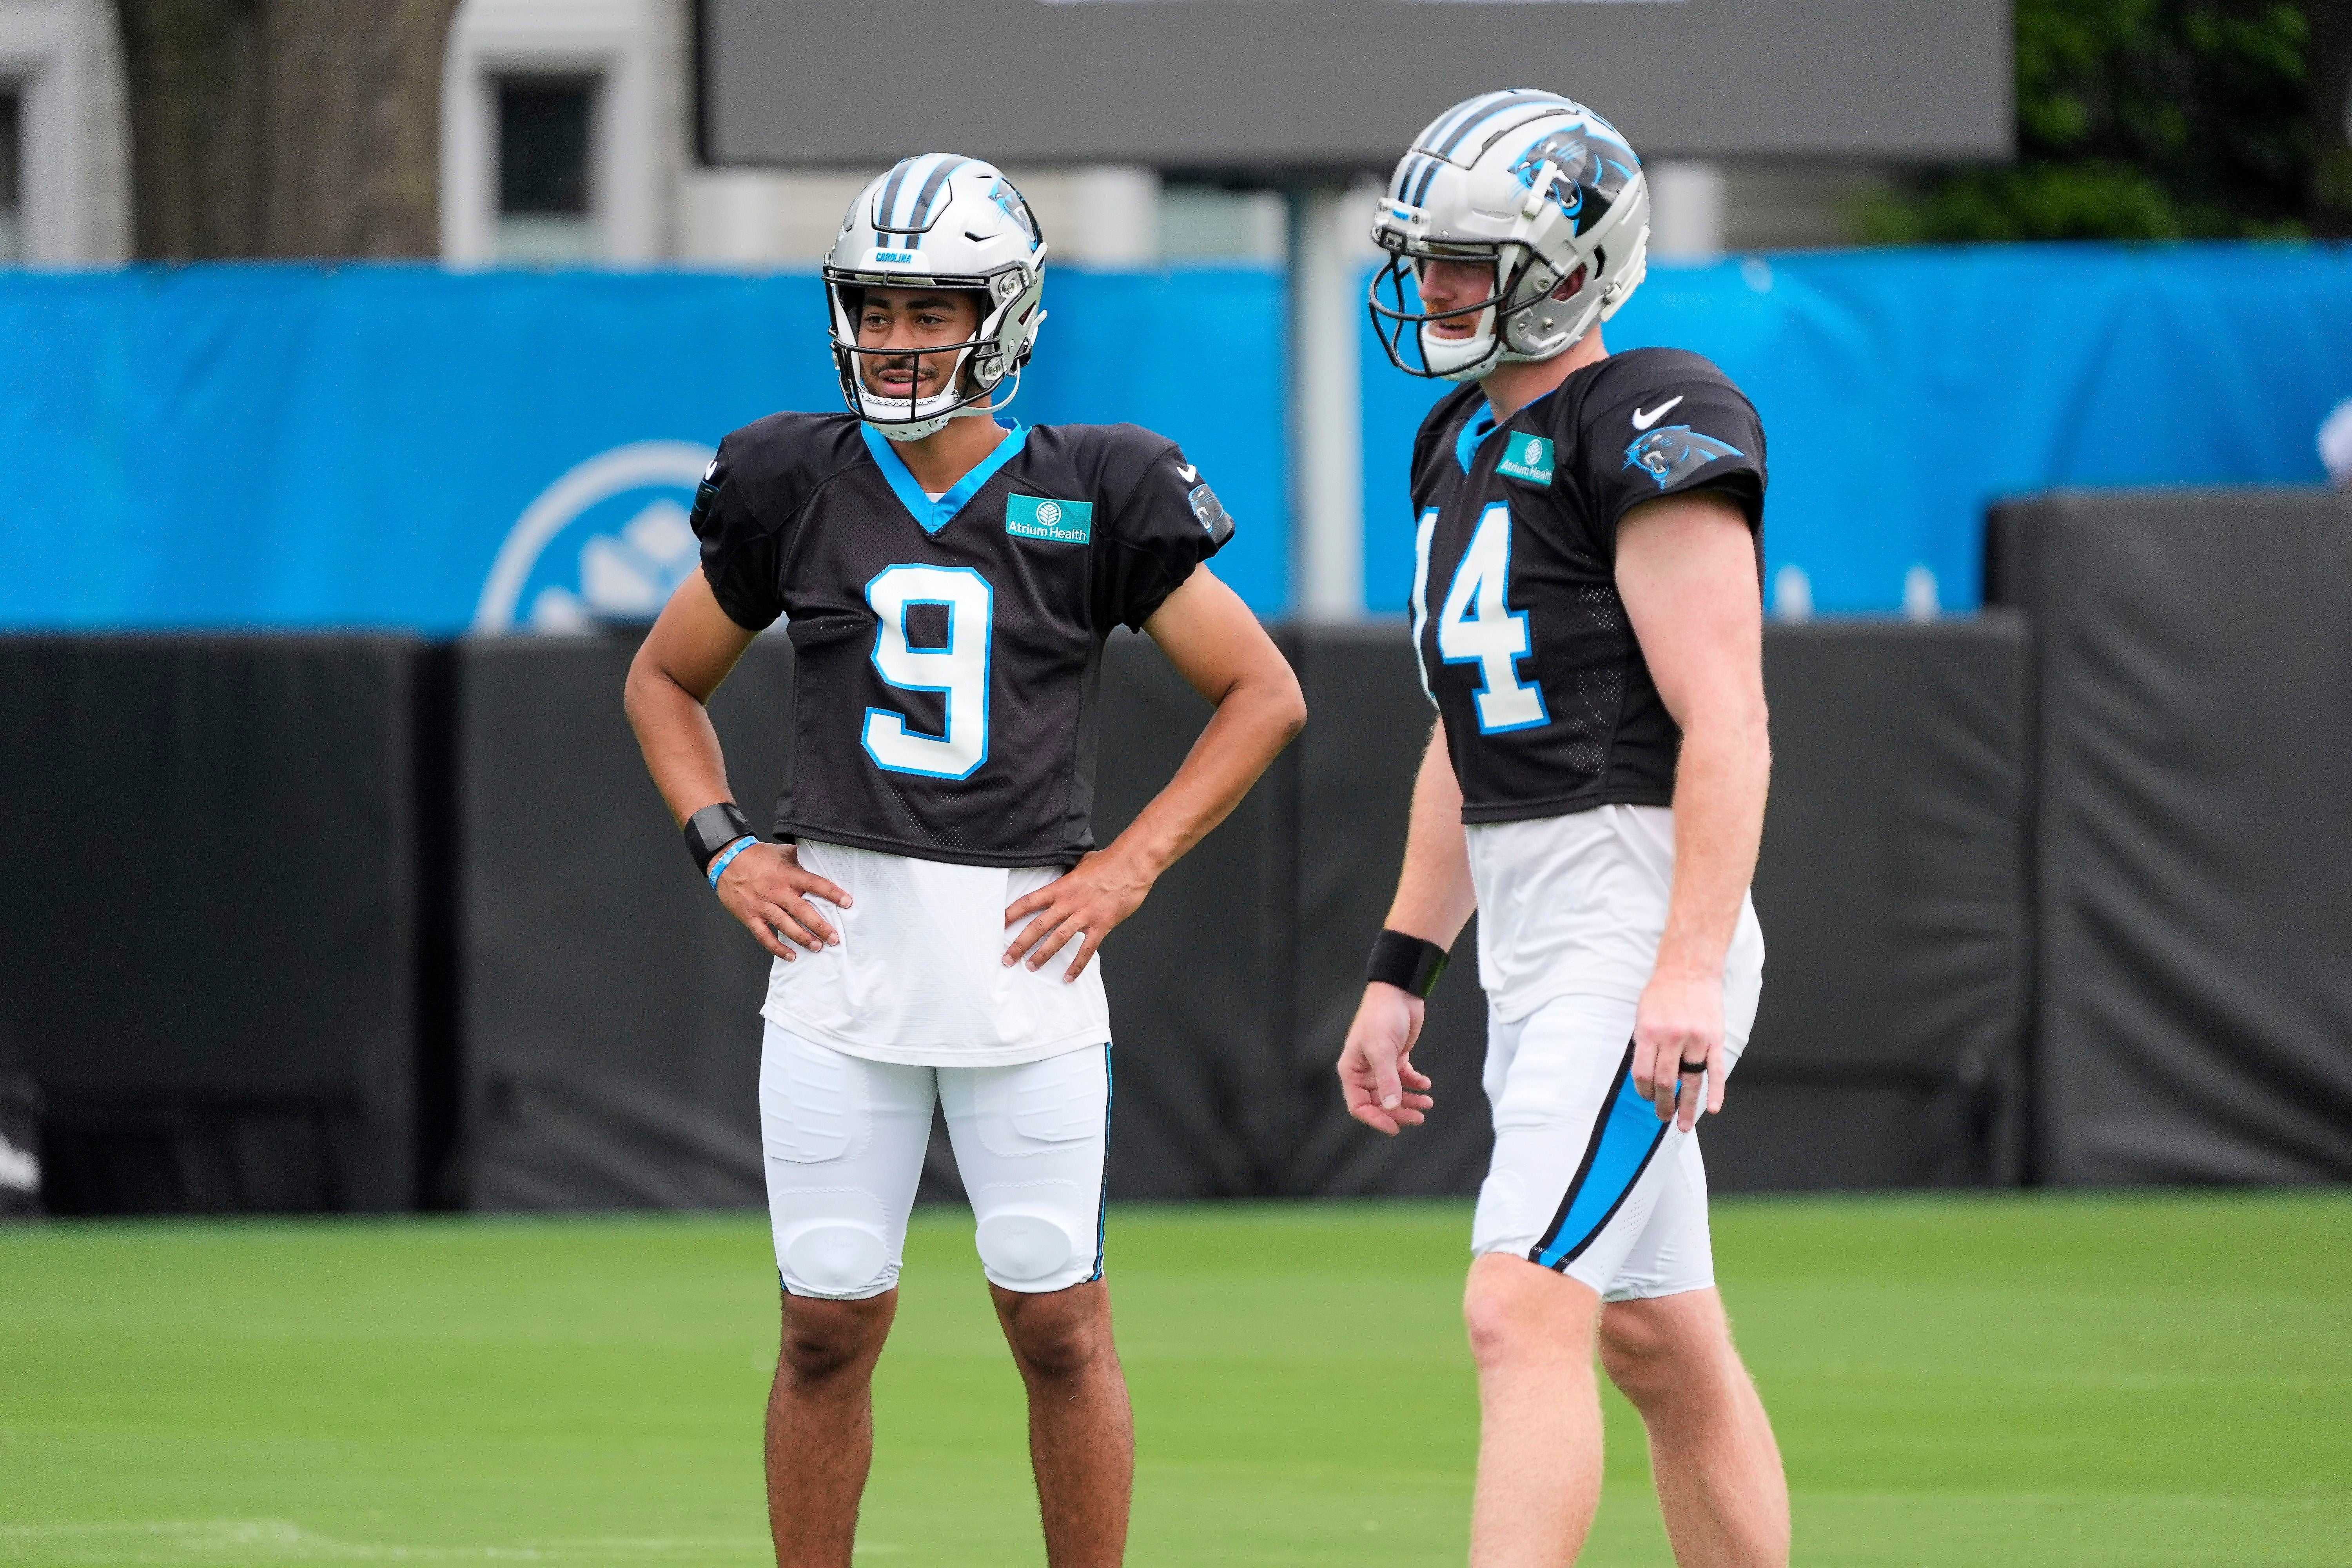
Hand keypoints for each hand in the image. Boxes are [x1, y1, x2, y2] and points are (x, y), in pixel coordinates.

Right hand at [715, 843, 850, 961]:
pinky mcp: (750, 916)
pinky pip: (764, 936)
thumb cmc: (757, 856)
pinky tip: (791, 956)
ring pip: (785, 925)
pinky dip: (777, 948)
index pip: (814, 883)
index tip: (847, 902)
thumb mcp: (782, 852)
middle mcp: (777, 891)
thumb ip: (801, 859)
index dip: (832, 893)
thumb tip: (820, 859)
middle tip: (834, 938)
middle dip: (820, 925)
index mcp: (788, 874)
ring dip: (802, 938)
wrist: (726, 860)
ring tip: (817, 947)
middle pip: (802, 910)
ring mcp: (762, 905)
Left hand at [1002, 847, 1154, 980]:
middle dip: (1020, 944)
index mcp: (1061, 887)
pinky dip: (1077, 965)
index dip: (1011, 915)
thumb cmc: (1108, 862)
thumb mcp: (1080, 865)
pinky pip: (1087, 949)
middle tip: (1007, 959)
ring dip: (1042, 955)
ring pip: (1058, 939)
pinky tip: (1069, 977)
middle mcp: (1069, 903)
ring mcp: (1085, 915)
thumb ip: (1068, 877)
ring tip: (1030, 967)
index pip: (1029, 902)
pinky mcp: (1101, 924)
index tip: (998, 925)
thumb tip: (1061, 878)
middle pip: (1038, 926)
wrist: (1132, 865)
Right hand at [1338, 983, 1435, 1135]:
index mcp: (1351, 1070)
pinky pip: (1404, 1079)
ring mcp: (1381, 1065)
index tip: (1395, 1128)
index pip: (1358, 1105)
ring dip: (1410, 1100)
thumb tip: (1392, 1107)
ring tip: (1428, 1102)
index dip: (1375, 1119)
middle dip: (1399, 1111)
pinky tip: (1425, 1084)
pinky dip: (1415, 1083)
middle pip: (1379, 1103)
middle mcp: (1364, 1071)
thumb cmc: (1382, 1016)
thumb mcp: (1382, 1050)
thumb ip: (1387, 1080)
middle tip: (1419, 1116)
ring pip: (1393, 1093)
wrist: (1399, 992)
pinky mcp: (1396, 1058)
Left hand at [1631, 966, 1725, 1130]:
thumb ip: (1644, 1045)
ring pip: (1690, 1080)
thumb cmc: (1662, 993)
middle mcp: (1672, 1037)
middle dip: (1662, 1104)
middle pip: (1665, 1081)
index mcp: (1649, 1032)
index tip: (1646, 1097)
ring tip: (1683, 1124)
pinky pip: (1716, 1070)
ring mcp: (1695, 1038)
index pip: (1642, 1073)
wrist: (1689, 970)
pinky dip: (1716, 1091)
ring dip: (1686, 1106)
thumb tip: (1644, 1077)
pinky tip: (1713, 1109)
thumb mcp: (1642, 1016)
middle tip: (1662, 1117)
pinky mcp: (1714, 1038)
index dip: (1642, 1091)